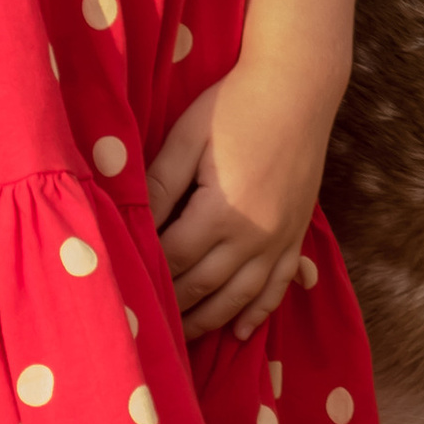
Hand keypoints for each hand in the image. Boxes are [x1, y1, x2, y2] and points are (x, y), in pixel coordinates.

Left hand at [142, 53, 336, 341]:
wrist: (300, 85)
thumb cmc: (235, 104)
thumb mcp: (186, 138)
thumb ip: (159, 185)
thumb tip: (131, 223)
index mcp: (222, 211)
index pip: (173, 258)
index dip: (147, 272)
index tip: (123, 285)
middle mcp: (255, 235)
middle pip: (204, 286)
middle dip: (172, 307)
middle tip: (143, 323)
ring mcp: (281, 238)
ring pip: (241, 296)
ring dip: (211, 321)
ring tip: (183, 338)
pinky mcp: (298, 233)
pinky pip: (280, 285)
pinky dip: (261, 312)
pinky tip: (243, 332)